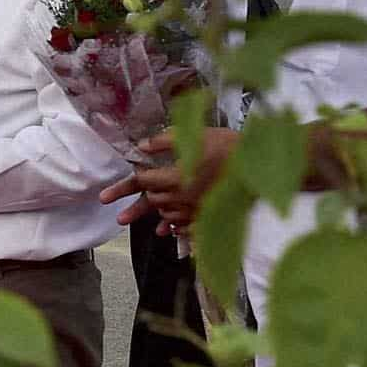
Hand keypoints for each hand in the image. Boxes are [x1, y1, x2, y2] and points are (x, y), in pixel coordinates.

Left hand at [100, 127, 237, 234]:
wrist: (263, 166)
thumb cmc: (229, 146)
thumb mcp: (196, 135)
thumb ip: (165, 141)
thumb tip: (141, 147)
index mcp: (177, 177)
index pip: (143, 182)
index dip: (123, 187)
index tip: (104, 197)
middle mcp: (184, 198)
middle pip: (154, 202)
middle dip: (139, 204)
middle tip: (121, 217)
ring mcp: (198, 210)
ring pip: (168, 216)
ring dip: (156, 216)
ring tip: (146, 224)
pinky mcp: (212, 217)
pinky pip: (188, 228)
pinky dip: (176, 229)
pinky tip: (168, 231)